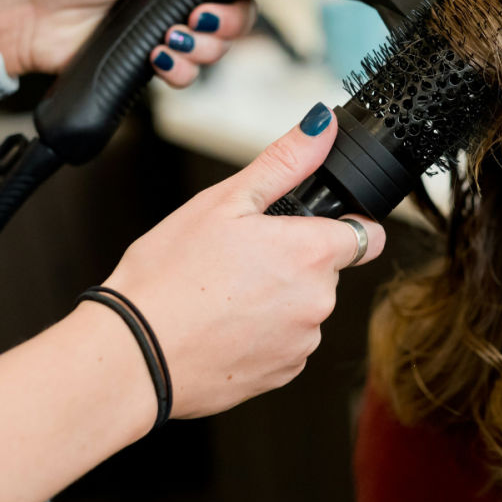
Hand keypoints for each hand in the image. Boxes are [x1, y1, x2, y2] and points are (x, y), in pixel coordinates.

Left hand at [0, 0, 256, 82]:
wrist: (34, 13)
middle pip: (234, 20)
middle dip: (224, 25)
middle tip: (197, 17)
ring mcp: (166, 29)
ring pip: (214, 51)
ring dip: (201, 50)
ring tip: (169, 38)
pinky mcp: (150, 59)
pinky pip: (185, 76)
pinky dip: (179, 72)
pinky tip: (157, 58)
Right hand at [96, 104, 385, 418]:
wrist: (134, 355)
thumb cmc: (169, 276)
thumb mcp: (223, 201)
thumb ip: (284, 162)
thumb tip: (321, 126)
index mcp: (311, 253)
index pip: (367, 235)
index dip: (341, 225)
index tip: (310, 227)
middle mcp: (318, 302)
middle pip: (327, 271)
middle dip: (293, 261)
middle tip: (239, 258)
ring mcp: (301, 343)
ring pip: (303, 308)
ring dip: (277, 299)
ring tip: (222, 294)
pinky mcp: (281, 375)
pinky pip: (285, 344)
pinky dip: (262, 334)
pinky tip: (221, 325)